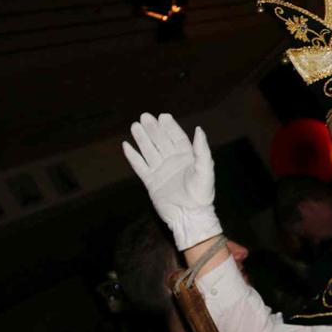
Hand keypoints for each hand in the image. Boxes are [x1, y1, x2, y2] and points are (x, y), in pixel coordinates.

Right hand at [123, 113, 221, 249]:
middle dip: (154, 129)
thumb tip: (199, 129)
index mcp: (187, 158)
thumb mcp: (205, 170)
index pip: (177, 138)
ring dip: (142, 139)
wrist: (189, 215)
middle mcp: (173, 162)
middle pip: (161, 142)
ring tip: (135, 126)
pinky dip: (133, 157)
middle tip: (145, 116)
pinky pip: (140, 166)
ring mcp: (161, 171)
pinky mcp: (151, 182)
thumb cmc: (201, 194)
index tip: (163, 116)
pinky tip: (126, 145)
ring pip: (149, 151)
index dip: (170, 127)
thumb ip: (202, 150)